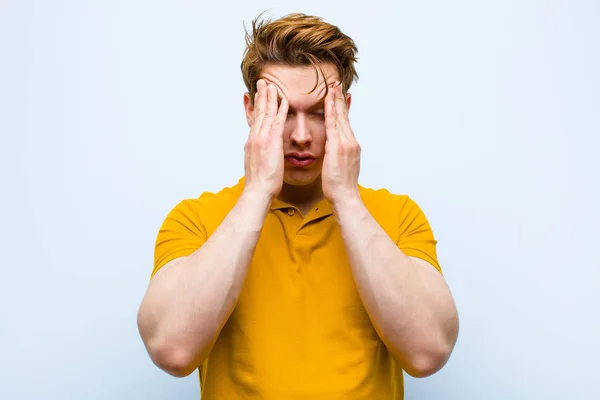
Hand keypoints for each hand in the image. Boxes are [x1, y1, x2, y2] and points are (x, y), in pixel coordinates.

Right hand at [243, 79, 288, 199]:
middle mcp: (255, 138)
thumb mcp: (257, 164)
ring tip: (271, 84)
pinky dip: (279, 110)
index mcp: (252, 143)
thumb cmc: (260, 183)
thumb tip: (261, 153)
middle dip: (261, 96)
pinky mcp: (271, 142)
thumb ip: (259, 155)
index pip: (255, 120)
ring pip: (266, 113)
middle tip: (262, 82)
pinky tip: (283, 100)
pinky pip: (276, 122)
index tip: (259, 96)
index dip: (257, 107)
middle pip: (258, 112)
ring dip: (269, 98)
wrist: (258, 191)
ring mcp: (262, 139)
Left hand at [322, 82, 360, 203]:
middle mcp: (350, 141)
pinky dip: (331, 111)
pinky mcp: (339, 146)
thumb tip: (335, 152)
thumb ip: (339, 156)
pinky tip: (328, 101)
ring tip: (332, 86)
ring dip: (335, 100)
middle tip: (337, 83)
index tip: (342, 96)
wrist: (345, 197)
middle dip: (340, 99)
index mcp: (350, 146)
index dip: (343, 108)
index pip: (345, 122)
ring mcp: (346, 143)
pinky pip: (333, 125)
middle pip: (344, 115)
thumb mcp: (340, 167)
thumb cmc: (340, 187)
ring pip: (339, 117)